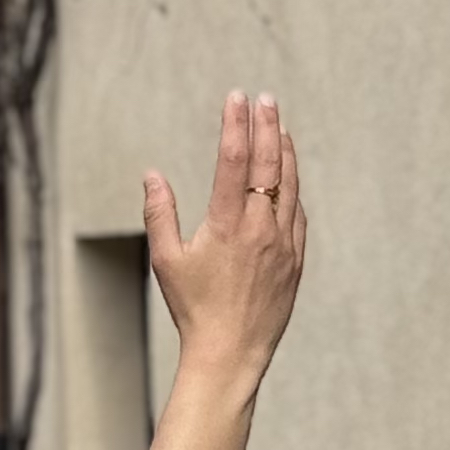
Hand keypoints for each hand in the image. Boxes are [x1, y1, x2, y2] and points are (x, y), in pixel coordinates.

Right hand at [140, 95, 305, 449]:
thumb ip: (159, 213)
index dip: (236, 124)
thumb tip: (152, 174)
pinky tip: (289, 174)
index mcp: (227, 224)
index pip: (235, 160)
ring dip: (285, 152)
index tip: (237, 98)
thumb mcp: (166, 260)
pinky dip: (293, 187)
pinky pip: (298, 213)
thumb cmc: (192, 308)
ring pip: (289, 185)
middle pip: (269, 164)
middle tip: (265, 99)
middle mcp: (261, 228)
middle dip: (267, 126)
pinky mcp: (296, 259)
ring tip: (280, 126)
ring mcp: (284, 243)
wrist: (232, 352)